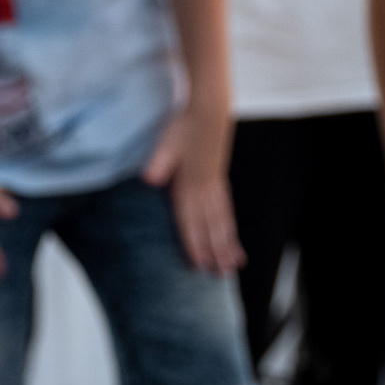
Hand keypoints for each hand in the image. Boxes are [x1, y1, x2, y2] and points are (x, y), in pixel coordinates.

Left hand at [141, 102, 243, 275]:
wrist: (208, 108)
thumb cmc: (183, 126)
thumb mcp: (165, 143)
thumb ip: (158, 163)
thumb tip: (149, 179)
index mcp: (189, 185)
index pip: (191, 221)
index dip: (195, 244)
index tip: (199, 265)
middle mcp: (205, 188)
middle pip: (211, 227)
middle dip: (216, 253)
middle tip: (222, 277)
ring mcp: (214, 184)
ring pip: (222, 220)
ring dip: (228, 244)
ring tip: (236, 264)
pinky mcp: (218, 177)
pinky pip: (225, 208)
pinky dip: (229, 224)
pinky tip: (231, 234)